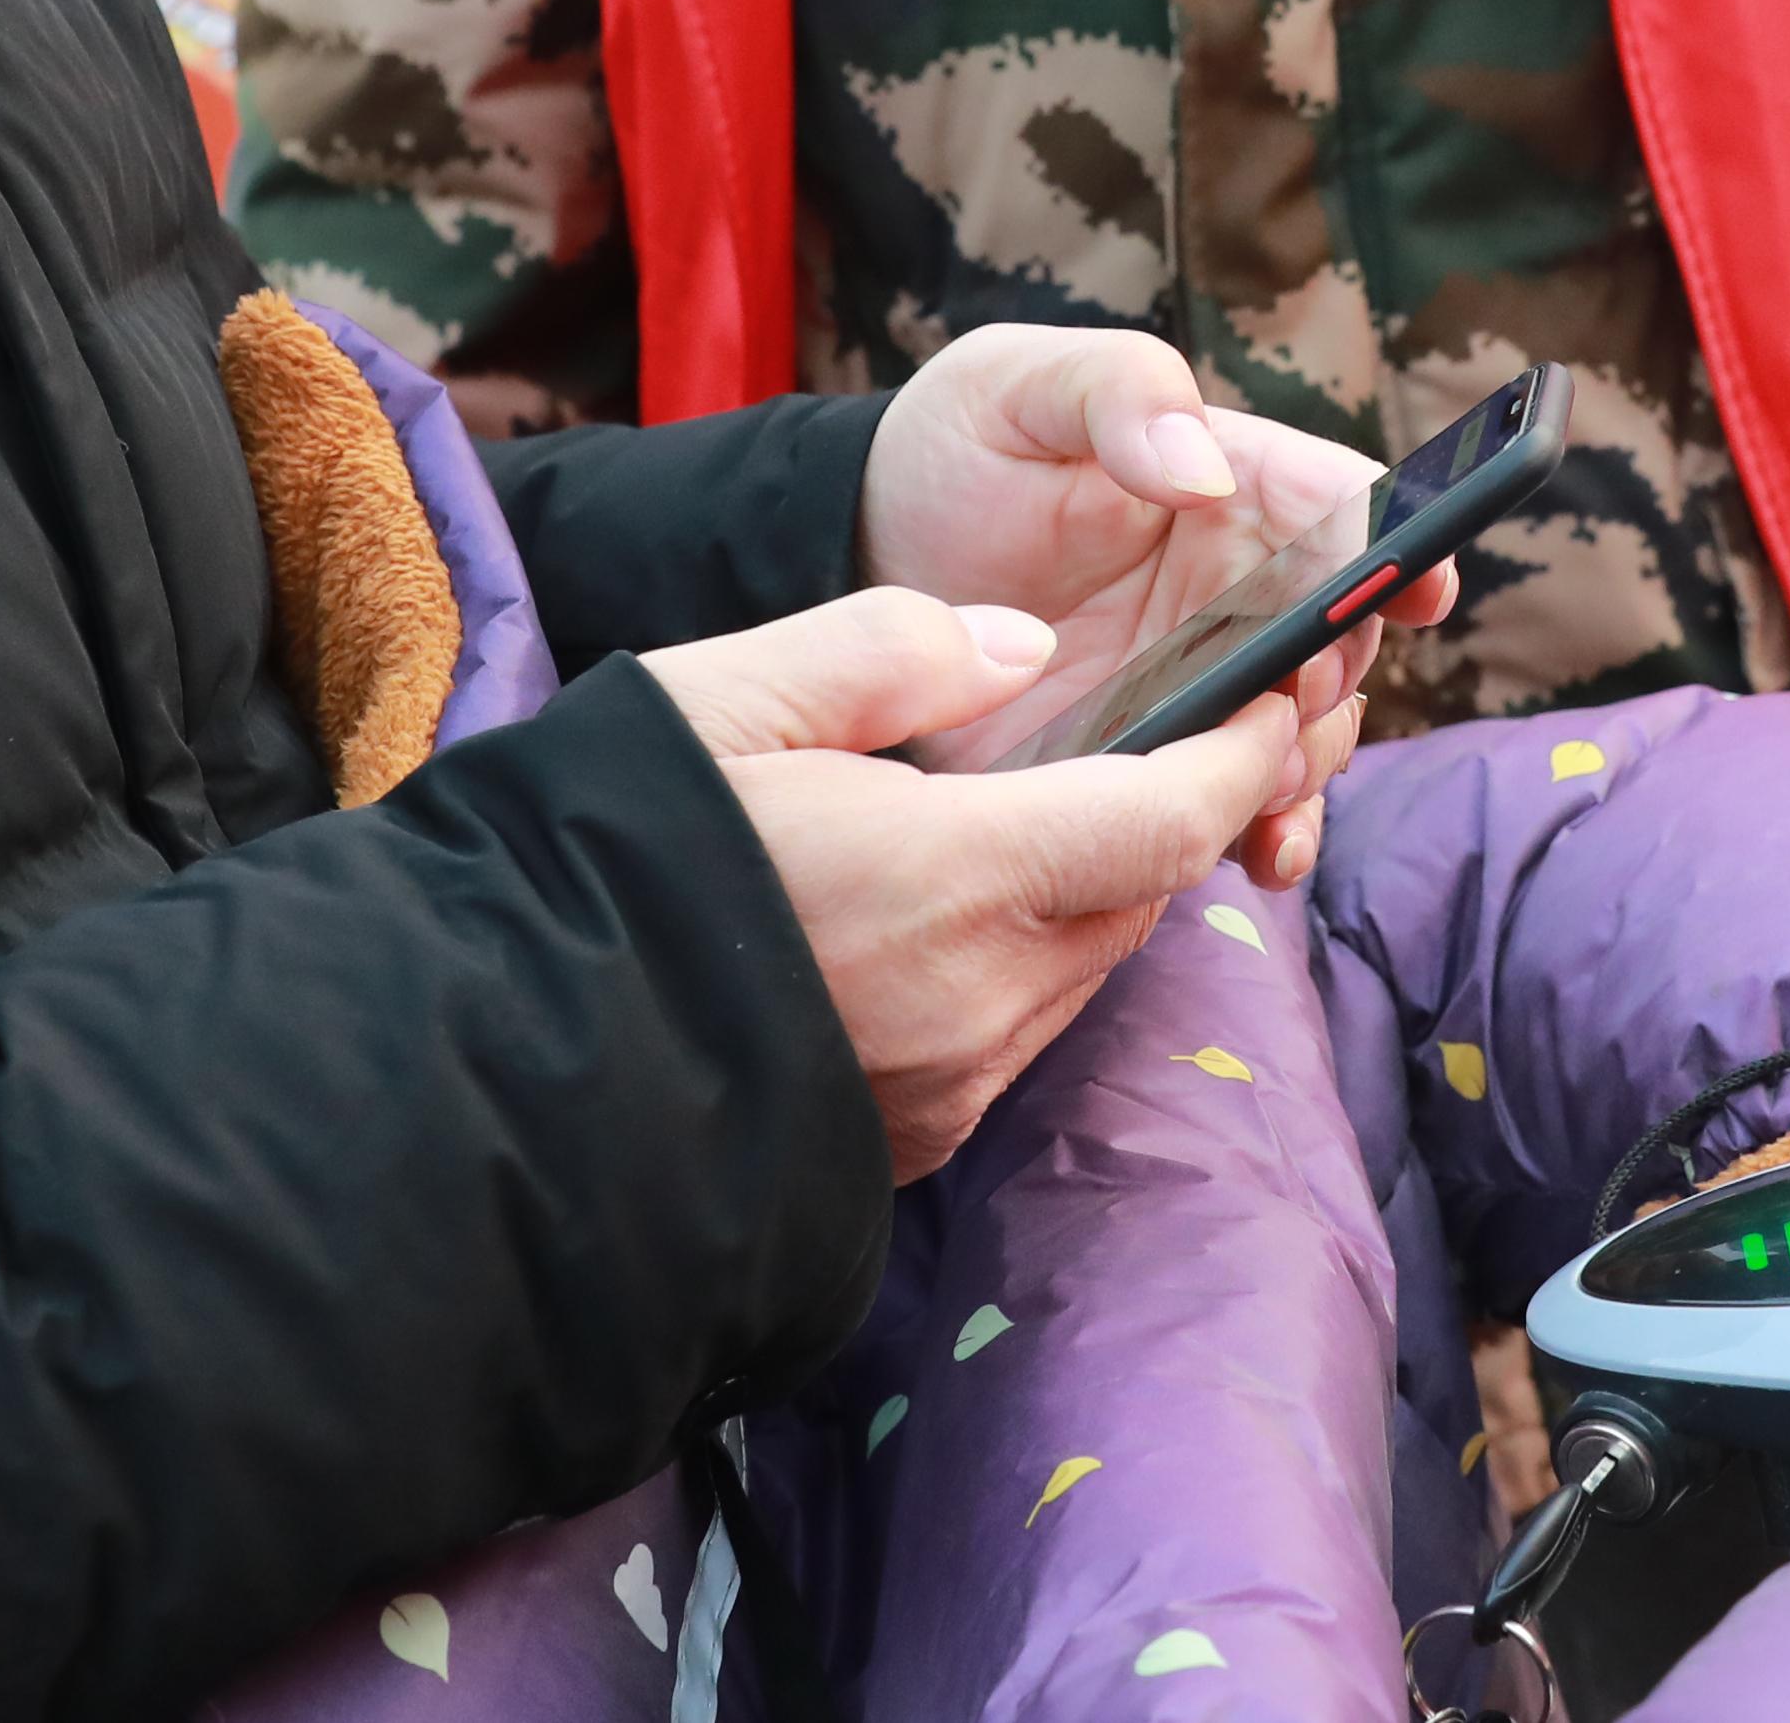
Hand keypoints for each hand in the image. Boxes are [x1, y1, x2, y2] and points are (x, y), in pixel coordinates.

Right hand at [646, 588, 1304, 1179]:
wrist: (516, 1062)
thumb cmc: (609, 855)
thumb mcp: (723, 698)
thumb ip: (888, 650)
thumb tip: (1024, 648)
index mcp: (954, 875)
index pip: (1168, 819)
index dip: (1239, 757)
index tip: (1274, 698)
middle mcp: (983, 997)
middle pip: (1138, 893)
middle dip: (1166, 813)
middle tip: (1165, 735)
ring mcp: (952, 1082)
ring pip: (1081, 966)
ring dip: (1089, 891)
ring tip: (1041, 816)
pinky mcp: (916, 1139)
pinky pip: (1017, 1031)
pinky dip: (1020, 961)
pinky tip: (947, 917)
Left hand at [856, 323, 1452, 882]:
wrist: (868, 556)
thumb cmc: (956, 450)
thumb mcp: (1018, 385)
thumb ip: (1118, 395)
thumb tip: (1203, 470)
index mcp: (1233, 479)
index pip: (1345, 504)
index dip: (1398, 544)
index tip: (1418, 586)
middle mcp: (1244, 583)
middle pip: (1347, 634)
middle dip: (1340, 672)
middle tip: (1294, 698)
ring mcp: (1210, 677)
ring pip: (1311, 729)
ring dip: (1307, 761)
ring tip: (1262, 783)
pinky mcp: (1163, 754)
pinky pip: (1245, 802)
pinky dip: (1270, 829)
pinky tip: (1259, 851)